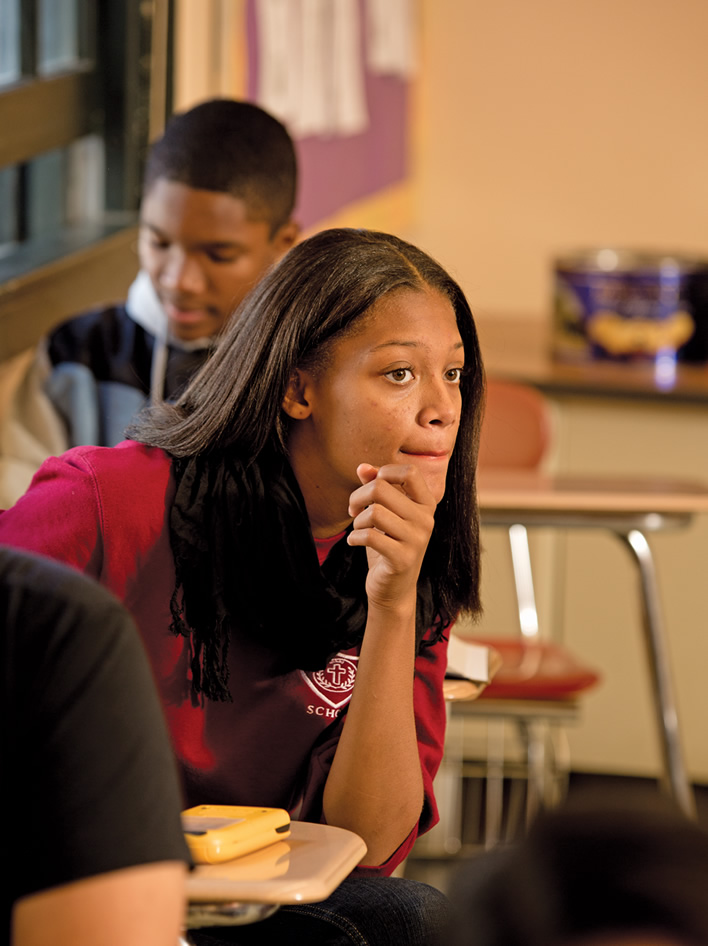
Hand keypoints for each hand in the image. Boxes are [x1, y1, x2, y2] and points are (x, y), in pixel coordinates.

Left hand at [346, 463, 435, 612]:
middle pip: (382, 488)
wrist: (394, 588)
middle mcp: (426, 520)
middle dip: (357, 497)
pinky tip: (354, 542)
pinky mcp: (403, 559)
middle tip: (353, 510)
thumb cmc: (388, 544)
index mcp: (426, 504)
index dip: (384, 472)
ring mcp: (417, 540)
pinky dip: (355, 537)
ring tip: (357, 529)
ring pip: (374, 512)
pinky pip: (370, 536)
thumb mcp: (385, 513)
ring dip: (357, 520)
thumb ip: (377, 488)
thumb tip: (363, 467)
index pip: (410, 471)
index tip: (370, 487)